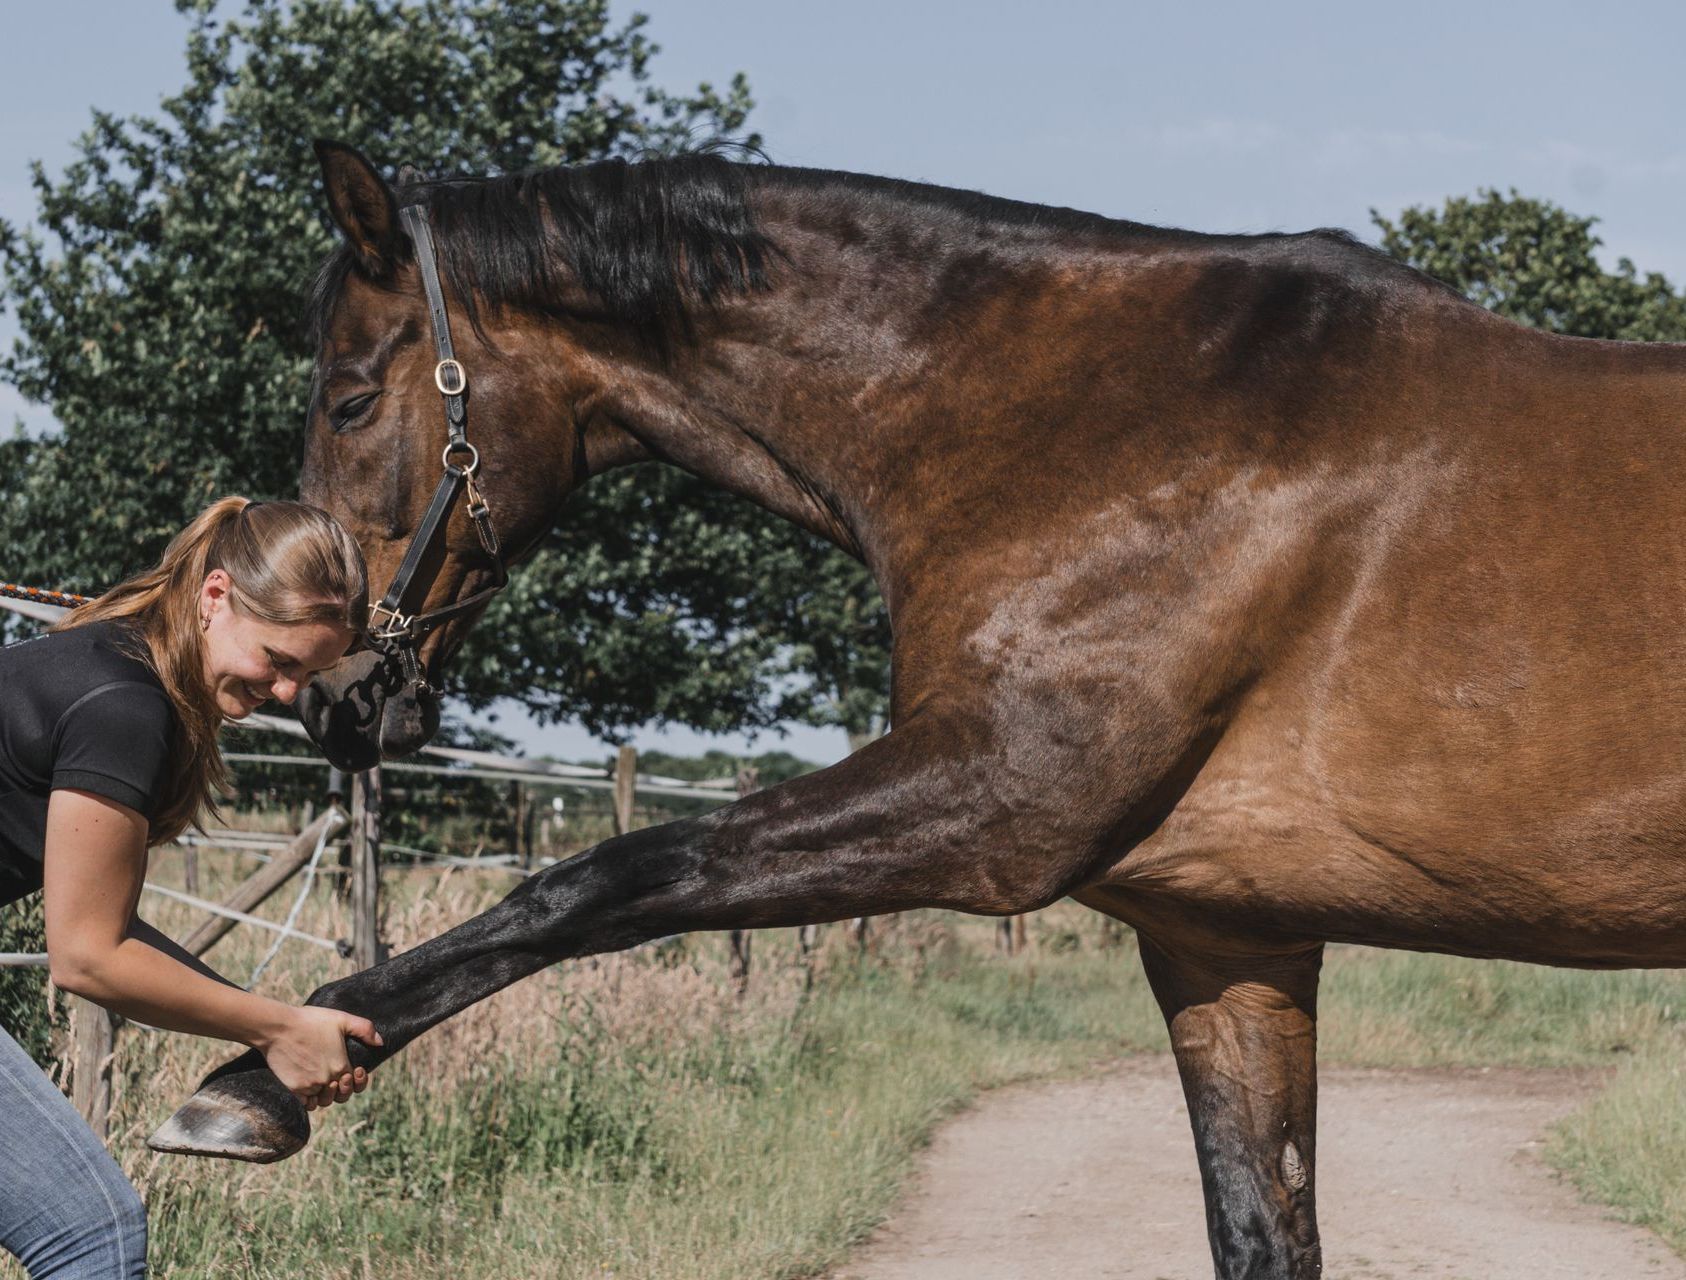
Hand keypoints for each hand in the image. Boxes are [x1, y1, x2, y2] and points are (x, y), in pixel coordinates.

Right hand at [259, 1005, 382, 1110]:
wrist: (278, 1027)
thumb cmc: (310, 1021)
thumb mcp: (342, 1019)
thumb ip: (364, 1029)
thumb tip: (381, 1043)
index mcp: (341, 1065)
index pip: (356, 1084)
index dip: (358, 1080)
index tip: (355, 1070)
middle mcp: (327, 1079)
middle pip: (341, 1096)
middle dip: (344, 1089)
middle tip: (338, 1078)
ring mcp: (309, 1086)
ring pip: (323, 1101)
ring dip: (327, 1095)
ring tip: (325, 1083)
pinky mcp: (293, 1089)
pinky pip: (306, 1105)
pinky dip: (310, 1101)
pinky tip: (310, 1089)